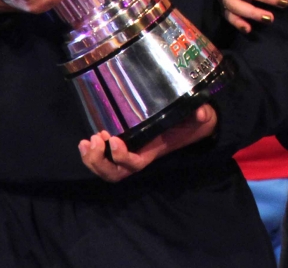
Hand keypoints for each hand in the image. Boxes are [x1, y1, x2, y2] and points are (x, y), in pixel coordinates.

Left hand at [79, 104, 217, 182]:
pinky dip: (92, 154)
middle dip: (99, 162)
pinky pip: (103, 159)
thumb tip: (201, 113)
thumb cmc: (190, 121)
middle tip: (94, 140)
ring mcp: (128, 153)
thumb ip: (200, 114)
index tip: (115, 139)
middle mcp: (138, 156)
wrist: (188, 124)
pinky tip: (87, 140)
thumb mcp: (198, 116)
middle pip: (114, 174)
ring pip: (106, 170)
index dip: (122, 158)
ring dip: (91, 159)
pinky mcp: (121, 145)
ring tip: (86, 142)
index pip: (135, 164)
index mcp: (152, 151)